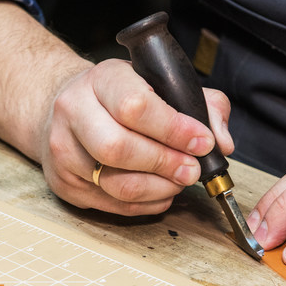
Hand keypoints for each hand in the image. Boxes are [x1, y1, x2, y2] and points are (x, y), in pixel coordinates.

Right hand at [37, 58, 232, 215]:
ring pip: (115, 184)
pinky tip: (160, 193)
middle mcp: (74, 111)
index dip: (174, 130)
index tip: (202, 142)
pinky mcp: (64, 182)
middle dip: (165, 164)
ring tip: (178, 182)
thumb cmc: (120, 96)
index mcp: (101, 80)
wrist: (67, 106)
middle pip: (119, 149)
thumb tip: (222, 142)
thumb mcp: (161, 83)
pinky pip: (110, 204)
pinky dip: (144, 205)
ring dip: (158, 189)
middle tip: (191, 170)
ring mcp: (64, 149)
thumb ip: (202, 104)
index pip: (135, 107)